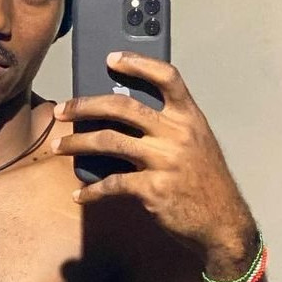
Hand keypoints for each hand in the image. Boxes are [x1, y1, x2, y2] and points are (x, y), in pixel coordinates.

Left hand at [52, 51, 256, 263]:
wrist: (222, 222)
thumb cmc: (205, 182)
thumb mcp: (197, 144)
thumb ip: (170, 127)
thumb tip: (125, 118)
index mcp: (189, 117)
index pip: (167, 77)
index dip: (138, 63)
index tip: (111, 58)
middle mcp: (177, 133)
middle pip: (123, 106)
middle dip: (85, 106)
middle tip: (62, 110)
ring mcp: (164, 160)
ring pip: (109, 141)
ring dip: (77, 143)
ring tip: (58, 146)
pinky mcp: (152, 188)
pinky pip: (112, 184)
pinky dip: (91, 191)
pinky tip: (80, 194)